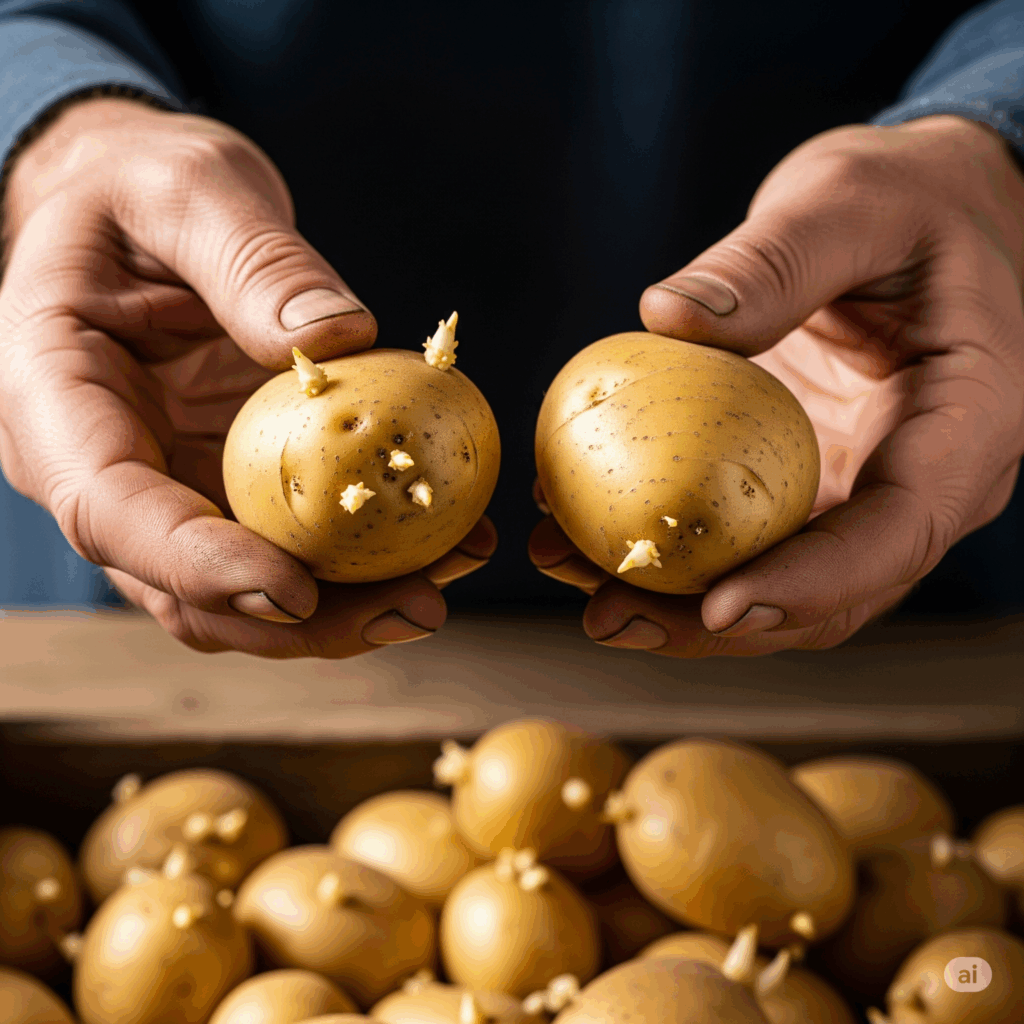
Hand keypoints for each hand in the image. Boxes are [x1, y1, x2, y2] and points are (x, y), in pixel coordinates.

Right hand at [0, 96, 494, 656]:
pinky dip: (359, 563)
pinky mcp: (228, 486)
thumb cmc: (141, 189)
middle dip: (299, 619)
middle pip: (185, 586)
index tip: (298, 591)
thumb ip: (253, 261)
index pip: (113, 511)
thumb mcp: (190, 189)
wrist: (139, 213)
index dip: (200, 567)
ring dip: (342, 611)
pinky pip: (288, 546)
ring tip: (441, 589)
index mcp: (58, 399)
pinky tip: (438, 546)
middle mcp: (107, 468)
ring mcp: (170, 487)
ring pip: (242, 591)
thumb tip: (339, 341)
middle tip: (416, 608)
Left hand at [530, 115, 1023, 655]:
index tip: (715, 605)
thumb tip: (665, 318)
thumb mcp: (852, 200)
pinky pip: (740, 533)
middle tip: (605, 616)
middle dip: (714, 624)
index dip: (812, 583)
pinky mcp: (807, 480)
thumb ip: (775, 260)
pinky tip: (582, 523)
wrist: (924, 211)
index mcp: (968, 426)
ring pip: (774, 580)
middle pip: (827, 593)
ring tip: (567, 573)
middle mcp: (921, 483)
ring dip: (670, 600)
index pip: (898, 534)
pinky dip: (666, 542)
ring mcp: (861, 491)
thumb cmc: (910, 197)